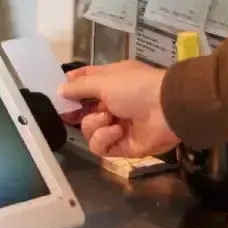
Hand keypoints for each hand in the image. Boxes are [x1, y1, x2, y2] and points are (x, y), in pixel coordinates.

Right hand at [59, 61, 178, 158]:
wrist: (166, 109)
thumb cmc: (135, 87)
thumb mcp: (104, 80)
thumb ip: (80, 87)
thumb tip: (61, 89)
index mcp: (109, 83)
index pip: (85, 84)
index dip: (71, 88)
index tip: (60, 94)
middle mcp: (111, 105)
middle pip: (82, 112)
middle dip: (77, 112)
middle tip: (73, 111)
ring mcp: (116, 127)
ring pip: (88, 131)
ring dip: (94, 124)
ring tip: (109, 118)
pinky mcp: (122, 148)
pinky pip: (101, 147)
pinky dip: (105, 138)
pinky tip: (116, 131)